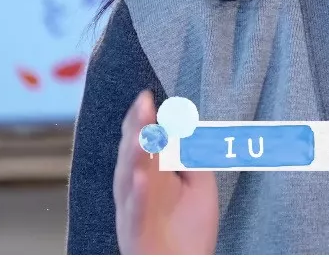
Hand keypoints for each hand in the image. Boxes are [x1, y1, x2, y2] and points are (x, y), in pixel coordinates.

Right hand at [113, 91, 219, 254]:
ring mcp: (135, 212)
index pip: (140, 144)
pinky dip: (137, 194)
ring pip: (130, 180)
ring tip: (141, 131)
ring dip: (135, 155)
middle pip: (132, 156)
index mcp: (148, 178)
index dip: (141, 121)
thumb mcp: (198, 185)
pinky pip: (137, 212)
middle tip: (142, 103)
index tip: (146, 97)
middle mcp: (136, 192)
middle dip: (137, 129)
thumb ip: (190, 156)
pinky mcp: (139, 233)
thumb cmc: (189, 231)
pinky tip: (140, 176)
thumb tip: (184, 125)